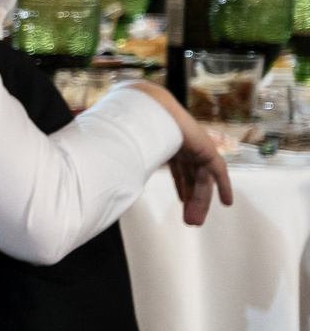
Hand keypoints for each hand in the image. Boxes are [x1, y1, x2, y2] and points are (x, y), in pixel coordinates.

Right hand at [132, 83, 234, 225]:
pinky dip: (224, 187)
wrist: (147, 110)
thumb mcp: (128, 154)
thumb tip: (103, 175)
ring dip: (199, 201)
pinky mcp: (207, 150)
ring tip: (195, 221)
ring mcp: (197, 147)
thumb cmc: (132, 127)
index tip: (182, 200)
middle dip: (190, 198)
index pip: (178, 169)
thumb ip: (123, 164)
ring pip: (201, 180)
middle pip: (190, 177)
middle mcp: (184, 146)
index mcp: (167, 144)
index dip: (181, 185)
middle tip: (189, 219)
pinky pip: (218, 171)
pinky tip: (227, 202)